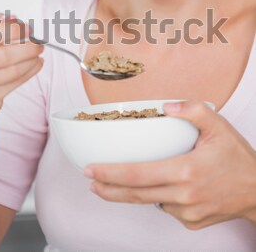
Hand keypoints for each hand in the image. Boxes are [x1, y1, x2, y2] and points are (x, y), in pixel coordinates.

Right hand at [0, 14, 43, 119]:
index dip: (9, 29)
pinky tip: (35, 64)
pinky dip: (30, 71)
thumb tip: (12, 18)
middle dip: (26, 46)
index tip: (25, 27)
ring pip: (12, 70)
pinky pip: (15, 83)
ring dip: (31, 59)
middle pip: (3, 55)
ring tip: (38, 51)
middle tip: (37, 41)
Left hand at [84, 101, 255, 229]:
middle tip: (91, 181)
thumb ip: (192, 110)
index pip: (138, 174)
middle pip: (135, 195)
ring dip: (131, 193)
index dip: (110, 173)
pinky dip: (158, 197)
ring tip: (115, 184)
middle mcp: (183, 195)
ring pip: (150, 202)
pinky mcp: (192, 223)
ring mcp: (187, 213)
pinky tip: (162, 186)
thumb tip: (167, 105)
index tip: (90, 170)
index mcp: (185, 170)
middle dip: (108, 189)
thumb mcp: (218, 126)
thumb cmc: (238, 158)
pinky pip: (167, 209)